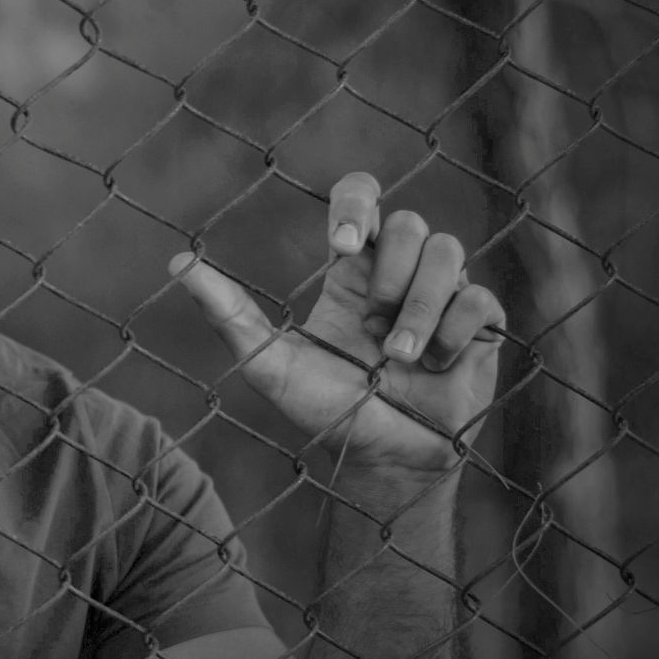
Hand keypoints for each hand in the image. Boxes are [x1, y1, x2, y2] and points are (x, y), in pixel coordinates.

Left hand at [171, 173, 505, 476]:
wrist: (381, 463)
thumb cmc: (323, 411)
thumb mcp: (268, 364)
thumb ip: (227, 314)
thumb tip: (177, 262)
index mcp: (350, 271)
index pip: (362, 196)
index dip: (358, 201)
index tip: (342, 243)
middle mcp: (398, 275)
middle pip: (410, 223)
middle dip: (391, 271)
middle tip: (371, 321)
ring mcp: (443, 298)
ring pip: (449, 253)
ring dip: (422, 307)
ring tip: (397, 355)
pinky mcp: (480, 327)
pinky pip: (480, 298)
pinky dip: (455, 332)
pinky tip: (435, 364)